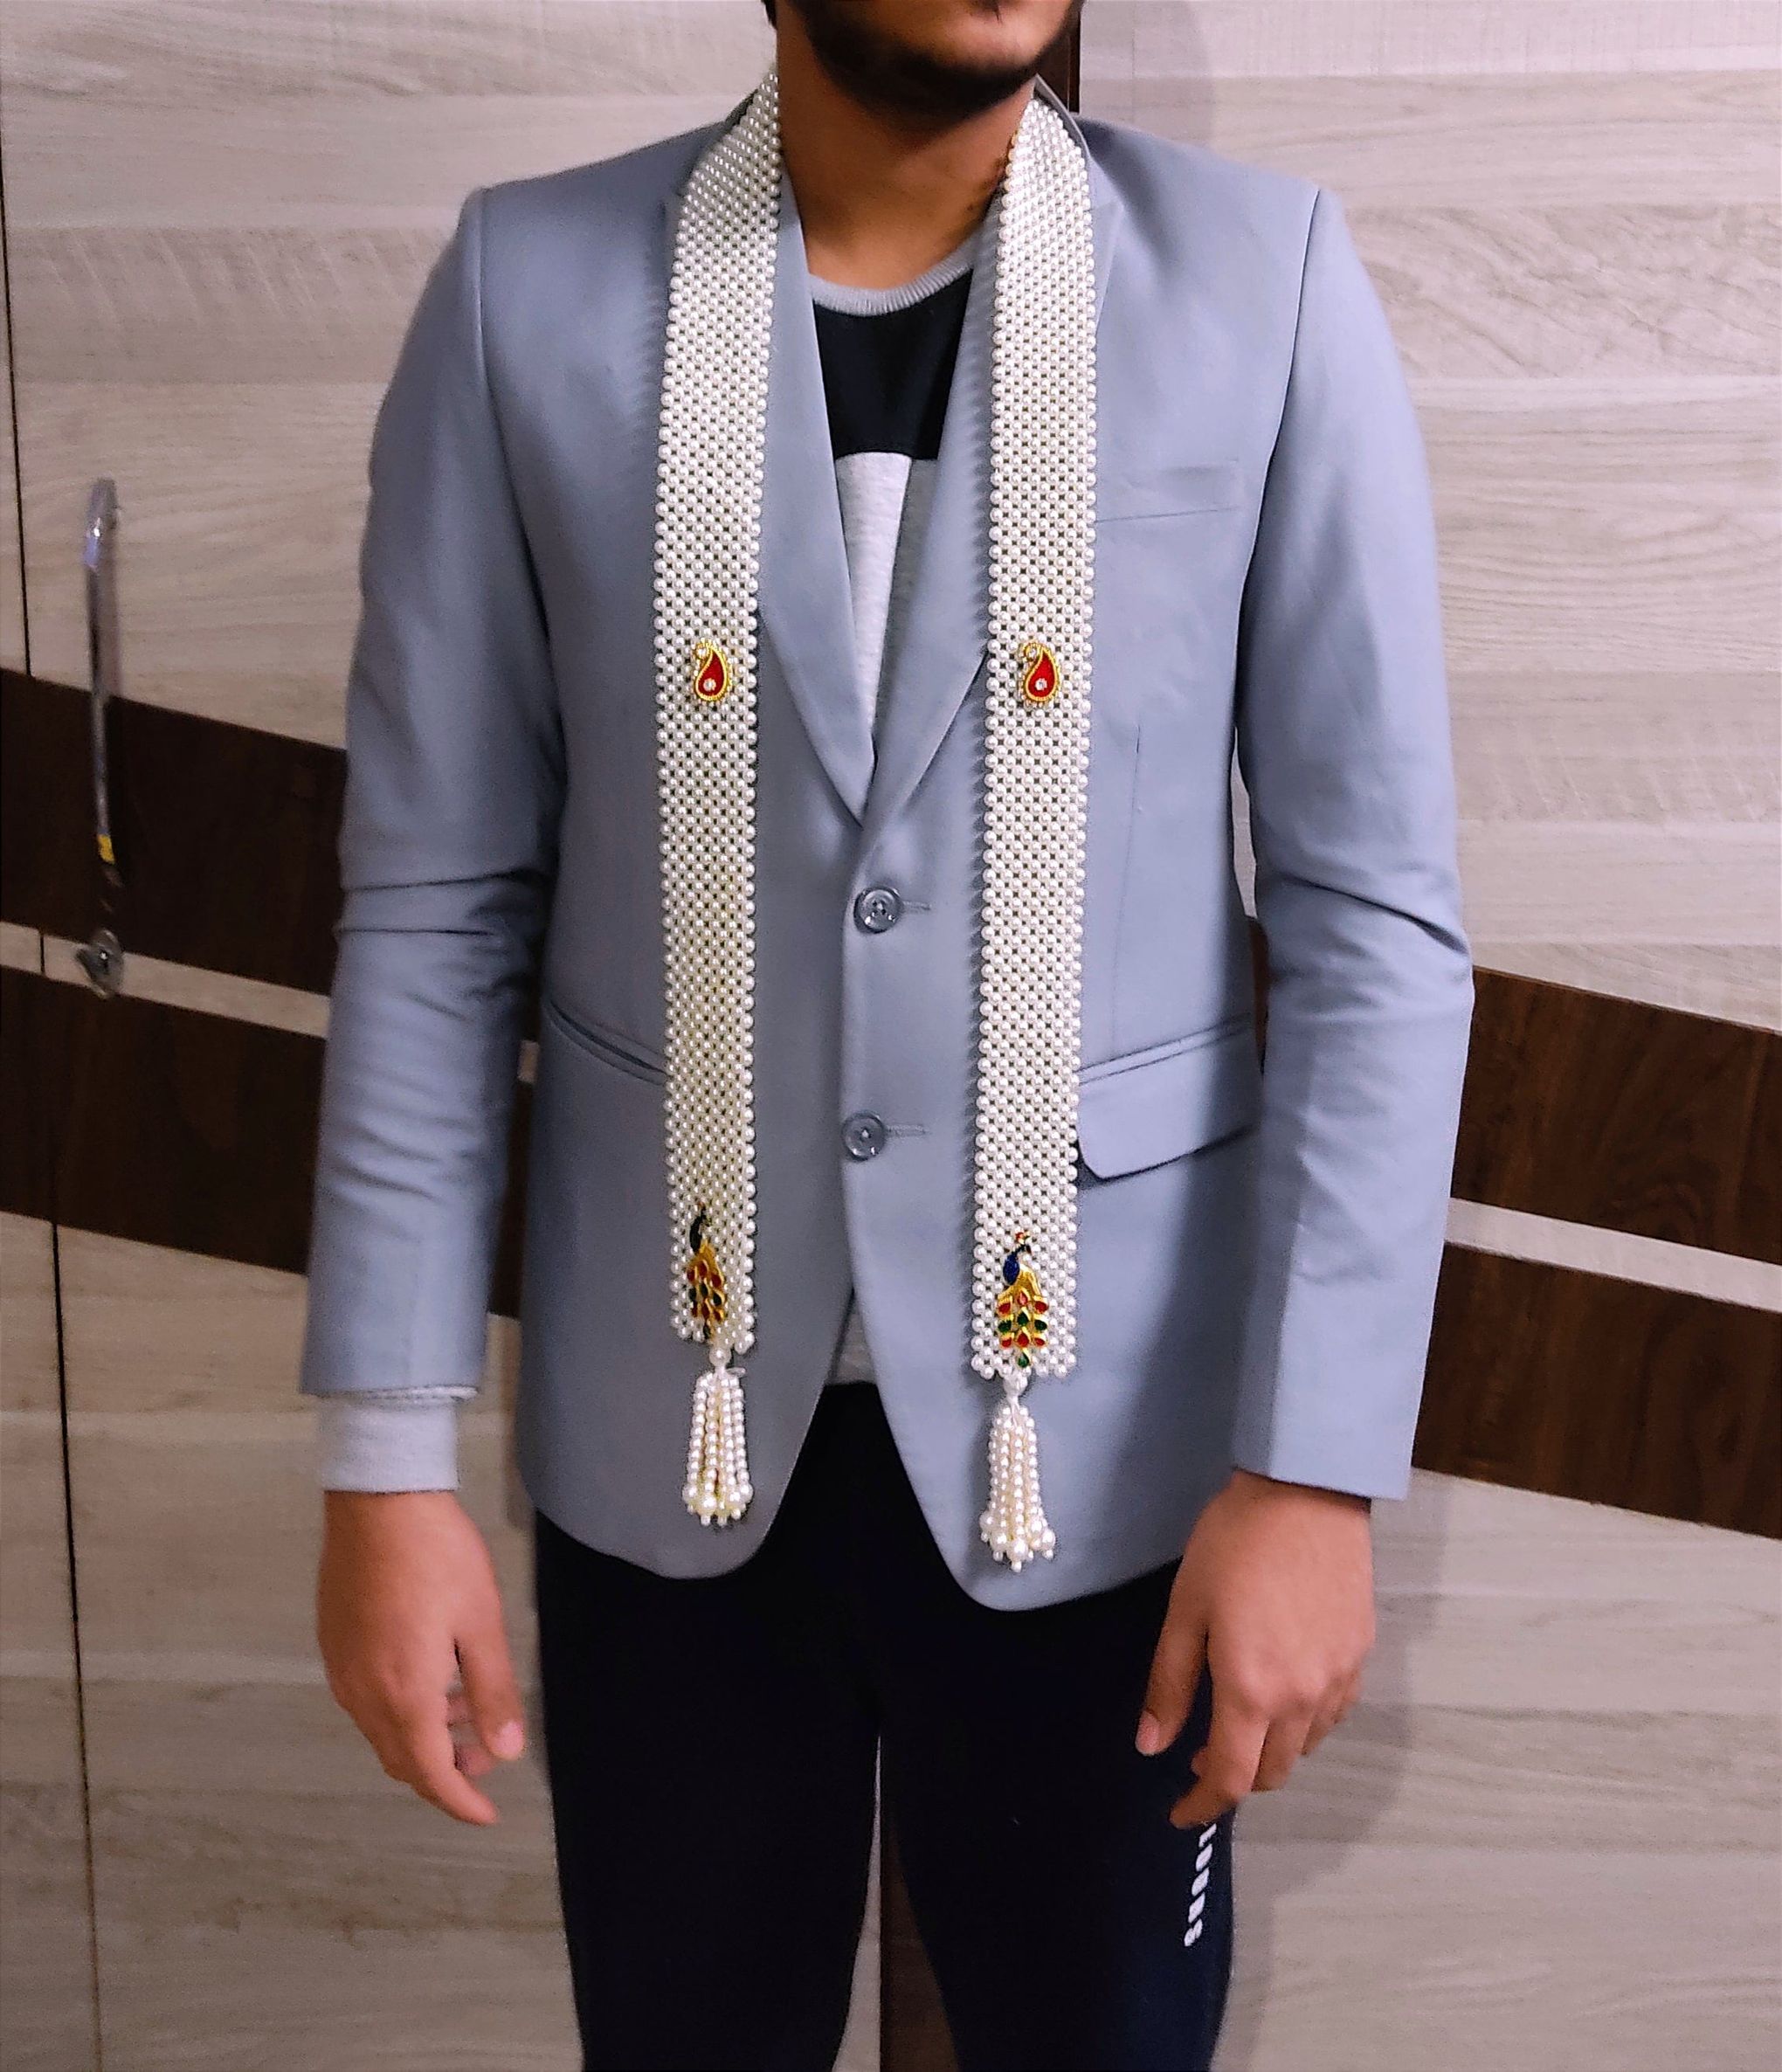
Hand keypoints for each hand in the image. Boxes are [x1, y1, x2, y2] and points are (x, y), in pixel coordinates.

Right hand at [316, 1490, 526, 1824]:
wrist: (378, 1500)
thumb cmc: (436, 1555)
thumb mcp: (482, 1622)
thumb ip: (493, 1691)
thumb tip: (506, 1752)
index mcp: (402, 1694)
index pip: (430, 1774)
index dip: (459, 1801)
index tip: (486, 1814)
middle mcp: (363, 1693)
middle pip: (402, 1758)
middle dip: (446, 1770)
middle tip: (487, 1754)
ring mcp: (342, 1669)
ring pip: (383, 1729)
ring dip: (425, 1735)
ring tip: (468, 1707)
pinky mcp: (335, 1643)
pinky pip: (368, 1699)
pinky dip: (402, 1706)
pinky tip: (433, 1674)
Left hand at [1136, 1468, 1374, 1826]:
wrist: (1307, 1492)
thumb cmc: (1232, 1545)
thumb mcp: (1185, 1611)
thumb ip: (1169, 1685)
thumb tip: (1152, 1747)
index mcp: (1252, 1691)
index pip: (1230, 1778)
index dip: (1201, 1805)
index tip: (1178, 1812)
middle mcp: (1303, 1699)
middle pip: (1272, 1772)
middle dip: (1234, 1777)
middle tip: (1199, 1751)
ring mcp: (1339, 1679)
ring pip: (1305, 1747)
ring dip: (1270, 1751)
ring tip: (1238, 1720)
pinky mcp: (1361, 1655)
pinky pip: (1333, 1715)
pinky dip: (1304, 1724)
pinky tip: (1283, 1694)